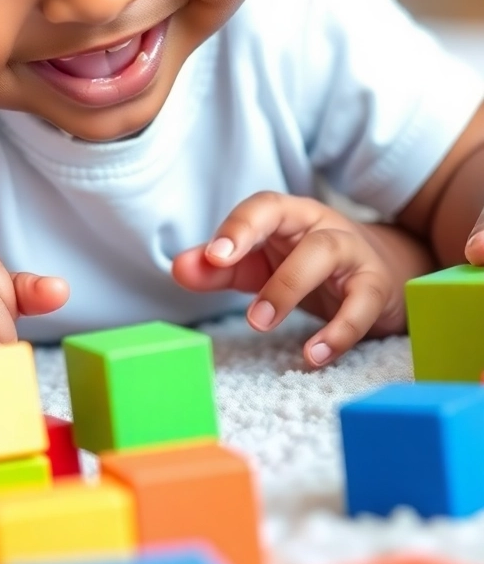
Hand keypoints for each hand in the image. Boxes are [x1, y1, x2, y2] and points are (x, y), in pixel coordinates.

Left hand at [172, 193, 400, 368]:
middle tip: (246, 313)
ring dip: (292, 290)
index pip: (265, 208)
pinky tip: (313, 356)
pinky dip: (340, 331)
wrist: (384, 268)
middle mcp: (323, 227)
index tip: (212, 257)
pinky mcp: (376, 287)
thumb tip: (179, 268)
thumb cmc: (308, 263)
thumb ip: (220, 268)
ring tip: (263, 325)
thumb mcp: (262, 263)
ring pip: (327, 257)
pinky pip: (362, 305)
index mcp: (290, 216)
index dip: (239, 228)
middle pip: (301, 236)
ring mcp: (353, 254)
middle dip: (272, 272)